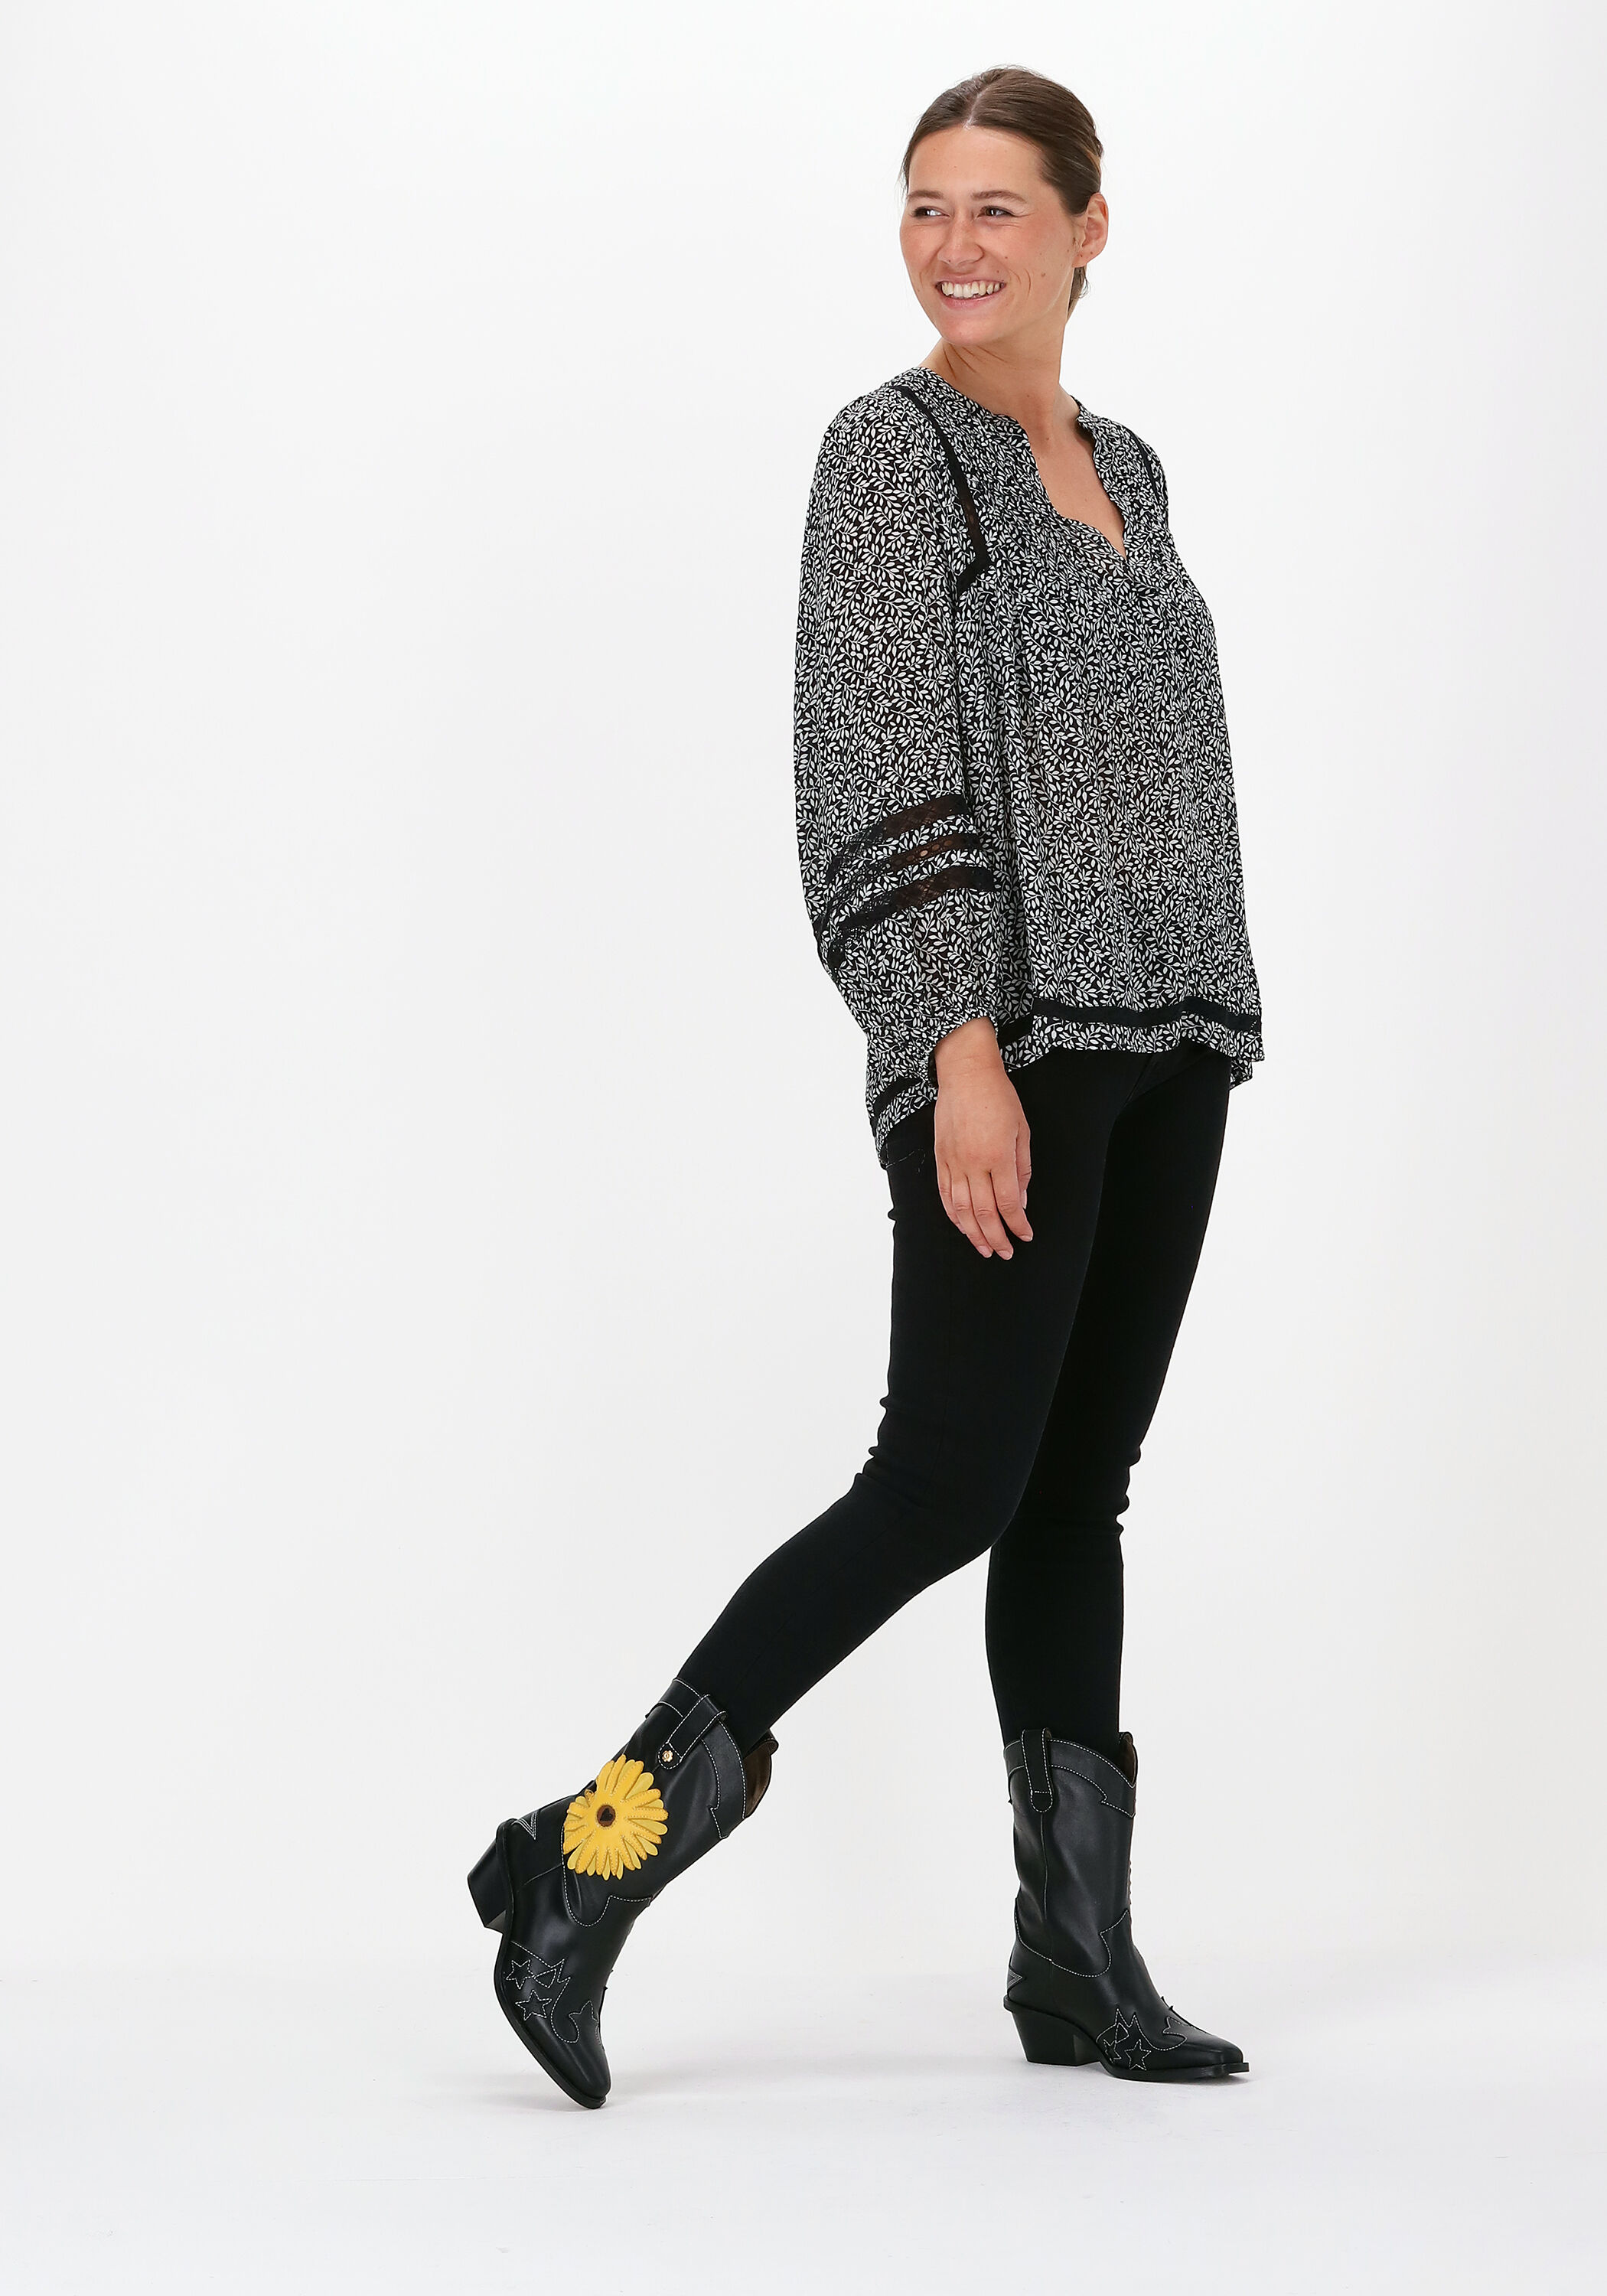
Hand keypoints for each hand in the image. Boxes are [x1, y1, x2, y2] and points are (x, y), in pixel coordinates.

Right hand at [932, 1018, 1032, 1258]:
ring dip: (973, 1233)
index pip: (1008, 1202)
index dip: (1017, 1224)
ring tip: (984, 1249)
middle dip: (996, 1237)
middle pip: (983, 1211)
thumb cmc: (999, 1096)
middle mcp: (973, 1163)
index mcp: (998, 1155)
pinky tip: (961, 1226)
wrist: (966, 1073)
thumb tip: (1021, 1200)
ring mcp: (953, 1161)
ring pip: (961, 1209)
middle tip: (1005, 1253)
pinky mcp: (940, 1157)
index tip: (1025, 1235)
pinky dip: (952, 1214)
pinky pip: (944, 1193)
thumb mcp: (1022, 1130)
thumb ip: (1022, 1167)